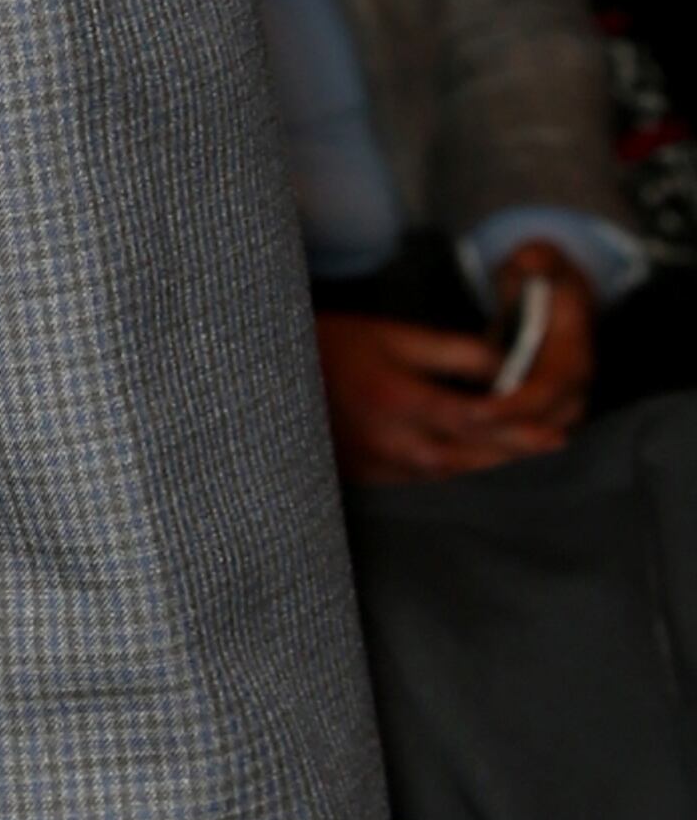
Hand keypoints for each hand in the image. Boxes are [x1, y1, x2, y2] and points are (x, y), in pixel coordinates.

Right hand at [316, 252, 593, 482]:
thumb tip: (500, 366)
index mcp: (397, 400)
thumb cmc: (330, 345)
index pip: (471, 421)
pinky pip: (420, 484)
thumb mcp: (391, 335)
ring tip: (528, 463)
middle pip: (467, 458)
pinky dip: (454, 479)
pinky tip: (477, 472)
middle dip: (513, 456)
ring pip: (446, 477)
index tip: (552, 431)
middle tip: (555, 450)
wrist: (265, 372)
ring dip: (489, 471)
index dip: (516, 430)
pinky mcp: (363, 478)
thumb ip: (450, 351)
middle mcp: (389, 441)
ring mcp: (375, 465)